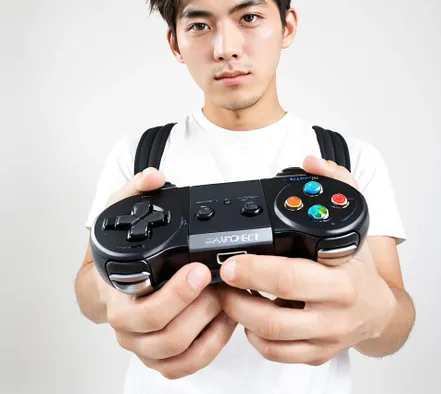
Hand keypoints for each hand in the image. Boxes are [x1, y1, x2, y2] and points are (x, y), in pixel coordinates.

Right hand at [97, 168, 237, 378]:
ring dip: (208, 329)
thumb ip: (137, 190)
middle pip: (163, 335)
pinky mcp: (160, 354)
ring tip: (226, 301)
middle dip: (198, 309)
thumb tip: (154, 177)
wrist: (111, 278)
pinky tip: (223, 322)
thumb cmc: (119, 250)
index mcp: (118, 294)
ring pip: (177, 353)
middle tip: (219, 284)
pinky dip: (209, 348)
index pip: (141, 309)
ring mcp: (143, 344)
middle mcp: (127, 325)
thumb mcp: (122, 212)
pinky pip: (185, 365)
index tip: (199, 270)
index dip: (174, 295)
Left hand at [217, 156, 396, 364]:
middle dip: (237, 298)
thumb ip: (335, 184)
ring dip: (241, 318)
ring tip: (228, 297)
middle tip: (220, 281)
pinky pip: (279, 355)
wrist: (379, 310)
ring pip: (272, 339)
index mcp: (340, 275)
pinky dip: (256, 339)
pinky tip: (249, 319)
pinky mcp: (318, 353)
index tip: (230, 261)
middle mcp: (334, 311)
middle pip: (275, 314)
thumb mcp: (354, 219)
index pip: (291, 274)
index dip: (256, 269)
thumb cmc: (357, 267)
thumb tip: (311, 162)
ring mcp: (326, 336)